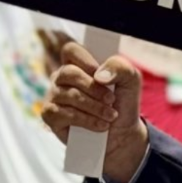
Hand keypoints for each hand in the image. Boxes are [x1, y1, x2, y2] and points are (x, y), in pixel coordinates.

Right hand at [42, 41, 148, 182]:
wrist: (122, 132)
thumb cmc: (123, 101)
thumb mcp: (131, 80)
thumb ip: (120, 68)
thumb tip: (99, 76)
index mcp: (79, 64)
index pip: (71, 50)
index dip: (85, 60)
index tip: (102, 75)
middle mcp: (62, 78)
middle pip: (69, 73)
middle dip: (94, 89)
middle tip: (111, 100)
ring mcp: (54, 96)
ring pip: (68, 95)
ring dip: (95, 107)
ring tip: (110, 116)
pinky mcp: (50, 115)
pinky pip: (61, 113)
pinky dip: (86, 120)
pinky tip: (100, 125)